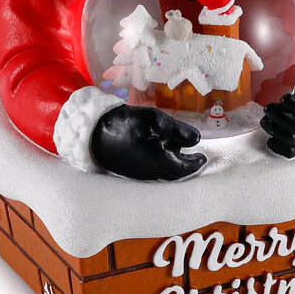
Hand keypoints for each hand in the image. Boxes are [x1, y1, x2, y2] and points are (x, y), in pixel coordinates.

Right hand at [91, 105, 206, 180]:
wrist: (91, 133)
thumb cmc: (122, 123)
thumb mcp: (151, 119)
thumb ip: (175, 129)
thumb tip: (197, 139)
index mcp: (157, 161)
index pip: (184, 169)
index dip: (195, 163)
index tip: (203, 156)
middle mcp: (150, 173)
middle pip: (175, 173)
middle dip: (186, 164)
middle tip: (194, 155)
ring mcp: (139, 175)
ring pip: (164, 173)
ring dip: (174, 164)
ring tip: (177, 149)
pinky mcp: (132, 172)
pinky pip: (153, 172)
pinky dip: (162, 164)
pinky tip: (160, 151)